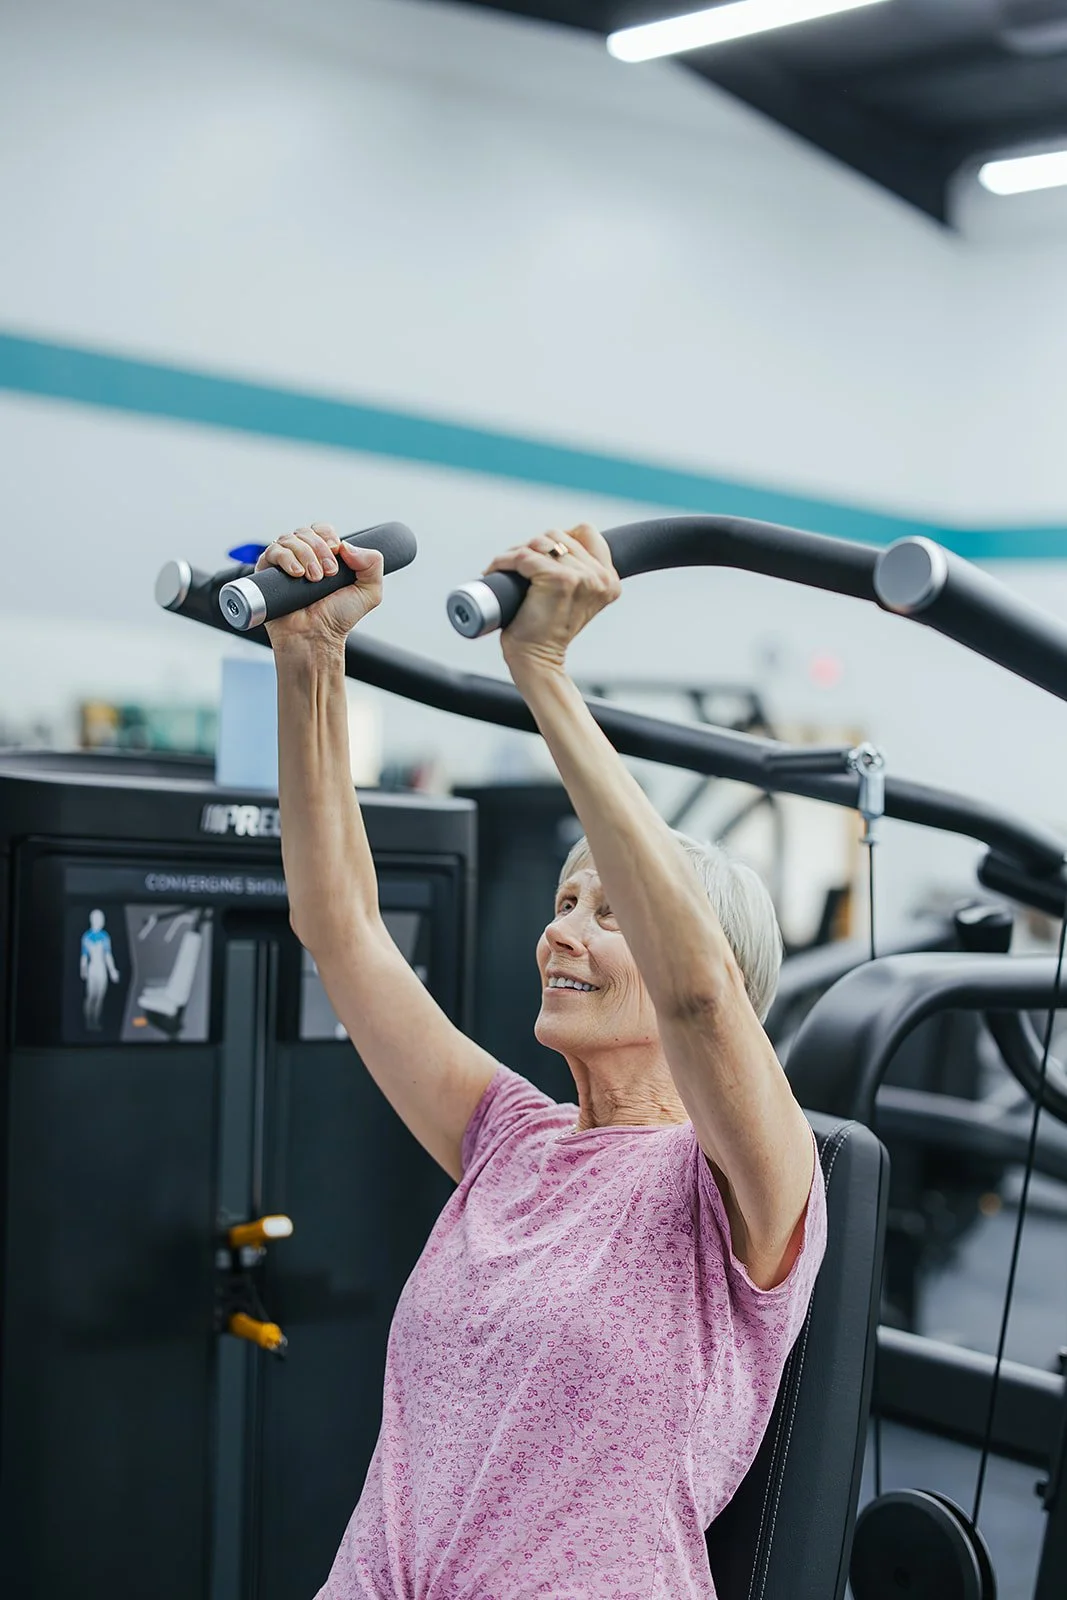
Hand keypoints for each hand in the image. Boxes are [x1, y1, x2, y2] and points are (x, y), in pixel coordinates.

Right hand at [257, 523, 382, 649]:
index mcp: (323, 556)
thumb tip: (347, 545)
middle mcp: (302, 557)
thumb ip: (373, 563)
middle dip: (319, 549)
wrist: (316, 637)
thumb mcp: (369, 592)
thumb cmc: (337, 618)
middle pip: (306, 532)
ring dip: (305, 555)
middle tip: (328, 574)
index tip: (337, 555)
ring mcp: (283, 564)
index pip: (322, 530)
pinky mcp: (266, 573)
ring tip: (313, 579)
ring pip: (289, 539)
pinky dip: (286, 558)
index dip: (328, 536)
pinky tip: (297, 574)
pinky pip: (272, 552)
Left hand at [483, 523, 620, 673]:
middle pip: (559, 535)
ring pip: (540, 542)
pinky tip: (494, 571)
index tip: (541, 555)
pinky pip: (523, 556)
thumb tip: (550, 542)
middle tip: (517, 567)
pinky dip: (504, 561)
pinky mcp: (559, 579)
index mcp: (609, 580)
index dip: (560, 538)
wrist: (538, 660)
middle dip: (533, 546)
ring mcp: (582, 577)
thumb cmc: (547, 631)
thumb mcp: (574, 597)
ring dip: (517, 552)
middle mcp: (601, 577)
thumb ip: (577, 571)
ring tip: (506, 569)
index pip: (587, 532)